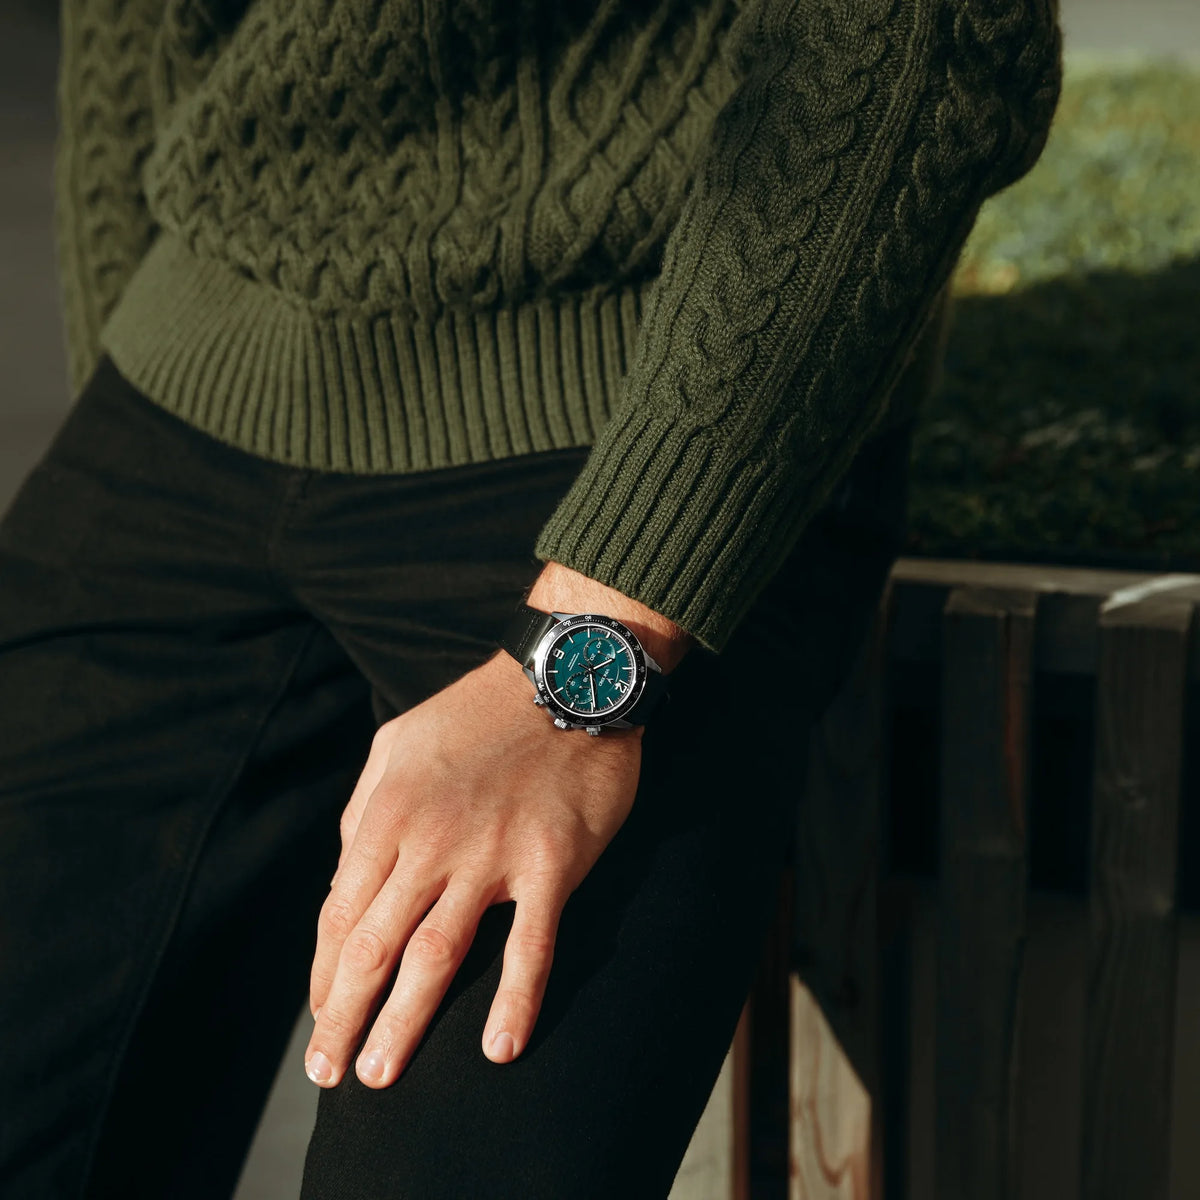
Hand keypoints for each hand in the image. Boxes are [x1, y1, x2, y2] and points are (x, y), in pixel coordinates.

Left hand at [304, 647, 643, 1089]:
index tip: (322, 1016)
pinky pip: (529, 946)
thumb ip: (364, 809)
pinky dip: (515, 1001)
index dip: (325, 976)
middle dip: (344, 1017)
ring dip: (402, 1024)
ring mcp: (491, 856)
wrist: (563, 679)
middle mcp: (430, 841)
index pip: (340, 914)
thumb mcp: (395, 743)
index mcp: (387, 813)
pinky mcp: (550, 864)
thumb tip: (347, 872)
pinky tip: (500, 1050)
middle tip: (330, 1075)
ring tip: (379, 1078)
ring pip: (435, 957)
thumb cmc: (476, 712)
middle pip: (373, 948)